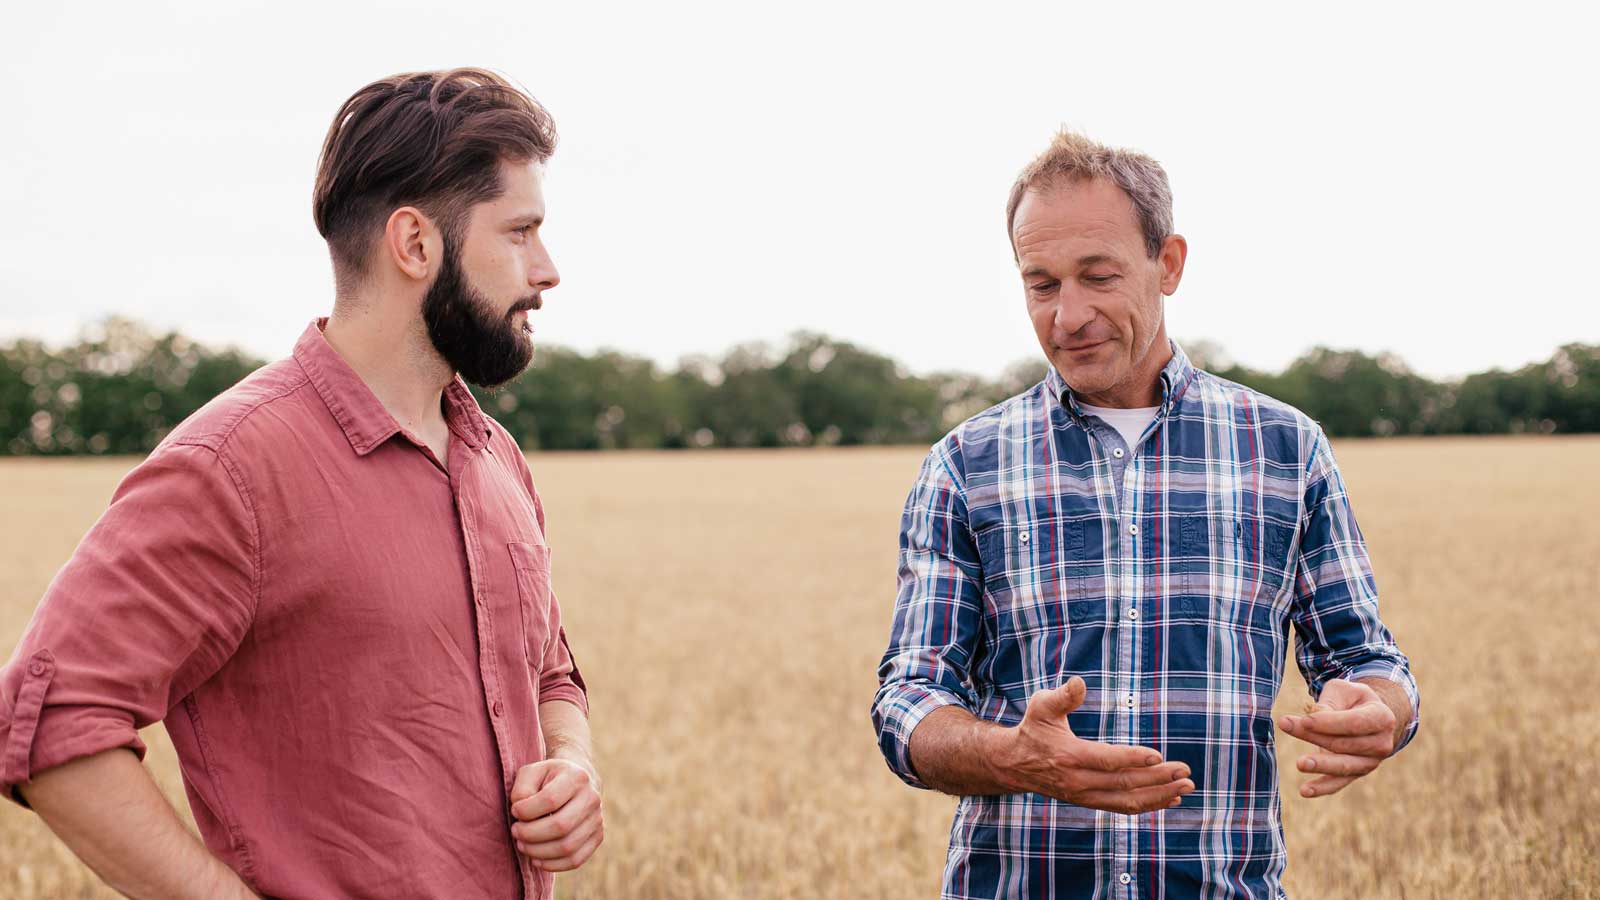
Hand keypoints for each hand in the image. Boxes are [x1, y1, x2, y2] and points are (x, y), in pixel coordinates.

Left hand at [509, 758, 603, 871]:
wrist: (575, 782)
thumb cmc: (547, 779)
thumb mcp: (531, 772)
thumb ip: (522, 789)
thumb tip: (521, 814)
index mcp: (576, 777)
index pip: (550, 799)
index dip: (526, 810)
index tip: (515, 811)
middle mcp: (592, 798)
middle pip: (560, 826)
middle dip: (530, 834)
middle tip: (515, 832)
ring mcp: (597, 819)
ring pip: (568, 847)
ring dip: (538, 852)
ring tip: (522, 845)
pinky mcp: (597, 837)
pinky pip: (575, 860)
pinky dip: (552, 865)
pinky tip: (536, 859)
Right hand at [997, 676, 1193, 813]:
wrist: (1014, 764)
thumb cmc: (1033, 729)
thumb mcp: (1041, 706)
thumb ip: (1063, 696)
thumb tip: (1080, 682)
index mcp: (1069, 756)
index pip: (1107, 761)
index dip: (1134, 759)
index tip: (1159, 755)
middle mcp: (1078, 781)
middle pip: (1124, 784)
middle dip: (1158, 779)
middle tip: (1185, 772)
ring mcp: (1085, 795)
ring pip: (1127, 801)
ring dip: (1159, 796)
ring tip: (1185, 788)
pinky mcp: (1091, 801)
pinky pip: (1123, 807)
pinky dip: (1149, 805)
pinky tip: (1171, 799)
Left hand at [1279, 678, 1396, 797]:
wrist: (1370, 717)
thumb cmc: (1352, 700)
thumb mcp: (1343, 692)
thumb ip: (1329, 703)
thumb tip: (1311, 719)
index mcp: (1382, 718)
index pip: (1354, 723)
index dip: (1329, 722)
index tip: (1304, 720)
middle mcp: (1381, 743)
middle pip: (1344, 743)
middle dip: (1313, 736)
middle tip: (1285, 725)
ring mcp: (1371, 762)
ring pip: (1342, 765)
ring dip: (1320, 764)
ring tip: (1300, 763)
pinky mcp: (1357, 773)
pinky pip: (1339, 783)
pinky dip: (1322, 787)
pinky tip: (1304, 791)